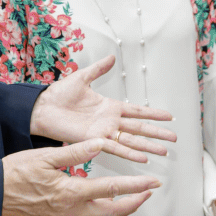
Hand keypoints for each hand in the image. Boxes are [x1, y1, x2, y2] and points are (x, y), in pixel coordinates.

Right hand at [2, 139, 159, 215]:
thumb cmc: (15, 174)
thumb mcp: (46, 156)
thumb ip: (76, 152)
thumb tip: (100, 143)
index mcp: (71, 192)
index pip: (111, 189)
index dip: (135, 185)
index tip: (151, 182)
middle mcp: (71, 210)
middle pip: (112, 211)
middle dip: (134, 202)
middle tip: (149, 192)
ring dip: (121, 212)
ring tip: (134, 202)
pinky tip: (106, 211)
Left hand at [30, 55, 177, 162]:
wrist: (41, 108)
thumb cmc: (59, 95)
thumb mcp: (82, 78)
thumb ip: (98, 69)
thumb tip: (111, 57)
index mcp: (109, 106)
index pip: (137, 111)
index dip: (153, 114)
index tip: (169, 117)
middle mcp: (110, 121)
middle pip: (139, 128)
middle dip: (157, 133)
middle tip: (174, 139)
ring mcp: (103, 132)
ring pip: (131, 140)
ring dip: (148, 146)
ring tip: (164, 151)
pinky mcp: (93, 140)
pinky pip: (115, 148)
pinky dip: (129, 153)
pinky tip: (142, 157)